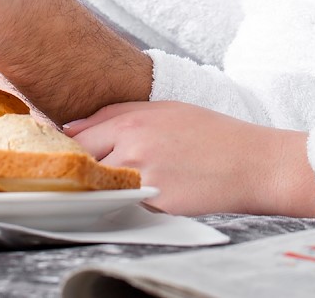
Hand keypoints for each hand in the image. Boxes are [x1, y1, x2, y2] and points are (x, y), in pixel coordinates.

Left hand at [66, 101, 314, 216]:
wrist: (252, 162)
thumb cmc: (211, 134)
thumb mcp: (165, 110)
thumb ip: (118, 116)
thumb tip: (74, 128)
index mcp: (131, 120)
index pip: (78, 135)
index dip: (68, 147)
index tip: (62, 155)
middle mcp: (132, 144)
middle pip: (82, 160)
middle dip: (78, 169)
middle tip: (81, 175)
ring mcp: (143, 173)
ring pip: (102, 184)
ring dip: (102, 187)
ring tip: (114, 185)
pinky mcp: (156, 201)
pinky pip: (128, 203)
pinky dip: (128, 202)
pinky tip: (141, 197)